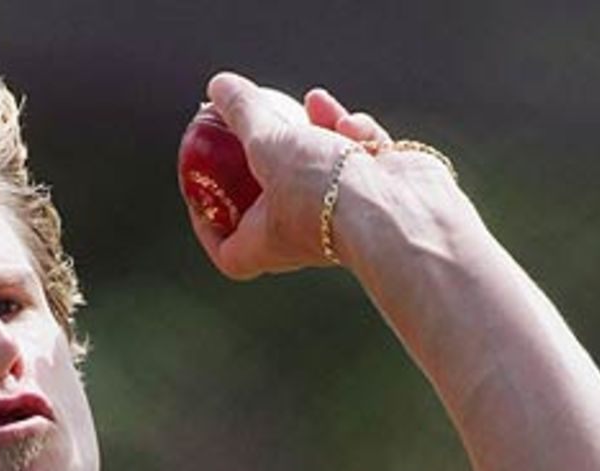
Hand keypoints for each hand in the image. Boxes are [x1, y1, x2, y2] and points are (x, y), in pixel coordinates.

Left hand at [186, 74, 385, 278]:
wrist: (399, 211)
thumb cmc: (324, 192)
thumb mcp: (268, 144)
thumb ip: (243, 113)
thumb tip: (218, 88)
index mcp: (268, 244)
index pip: (229, 254)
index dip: (209, 230)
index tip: (200, 198)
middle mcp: (304, 236)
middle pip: (272, 204)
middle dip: (263, 165)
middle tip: (252, 134)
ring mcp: (344, 214)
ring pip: (319, 171)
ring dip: (313, 134)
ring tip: (308, 104)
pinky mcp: (379, 193)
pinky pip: (359, 160)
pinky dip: (353, 136)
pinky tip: (352, 123)